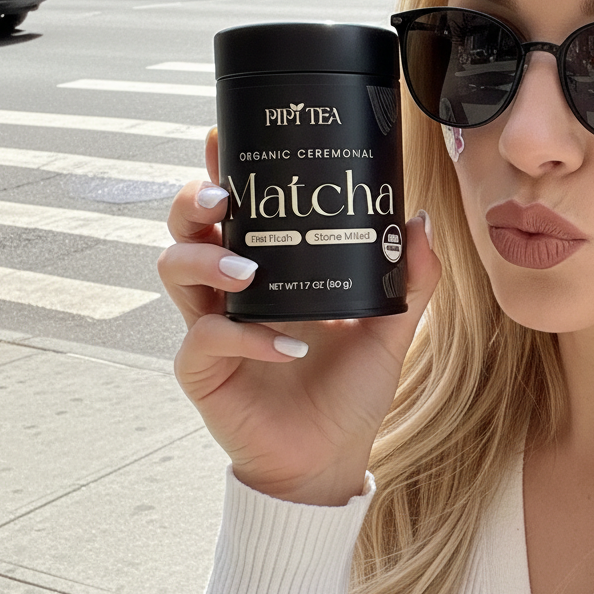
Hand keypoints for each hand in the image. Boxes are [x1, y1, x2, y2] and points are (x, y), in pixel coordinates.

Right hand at [157, 129, 440, 505]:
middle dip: (194, 203)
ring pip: (173, 271)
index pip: (233, 211)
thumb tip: (420, 220)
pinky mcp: (203, 371)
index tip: (220, 137)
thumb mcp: (390, 328)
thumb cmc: (350, 390)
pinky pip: (206, 341)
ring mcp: (211, 328)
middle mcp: (230, 292)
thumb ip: (411, 279)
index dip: (217, 171)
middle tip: (224, 198)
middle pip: (185, 228)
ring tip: (249, 270)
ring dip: (208, 260)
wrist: (331, 456)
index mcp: (268, 270)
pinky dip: (245, 338)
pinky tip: (286, 348)